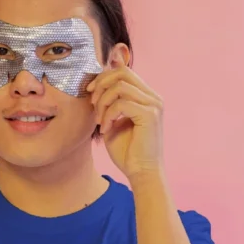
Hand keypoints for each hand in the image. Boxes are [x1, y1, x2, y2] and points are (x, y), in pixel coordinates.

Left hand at [88, 62, 164, 179]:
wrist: (141, 172)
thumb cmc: (127, 151)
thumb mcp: (113, 121)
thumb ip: (108, 103)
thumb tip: (97, 85)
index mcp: (146, 96)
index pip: (124, 71)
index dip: (103, 77)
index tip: (90, 92)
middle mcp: (153, 97)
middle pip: (123, 72)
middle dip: (101, 84)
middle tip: (92, 103)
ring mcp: (154, 104)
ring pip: (120, 87)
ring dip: (103, 102)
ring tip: (99, 120)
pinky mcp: (150, 115)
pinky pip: (122, 104)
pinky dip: (108, 115)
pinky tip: (106, 129)